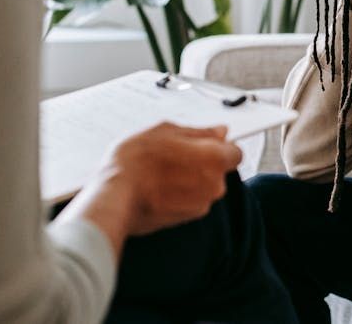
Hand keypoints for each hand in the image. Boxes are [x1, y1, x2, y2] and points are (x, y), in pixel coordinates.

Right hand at [59, 122, 241, 252]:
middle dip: (203, 162)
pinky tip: (158, 186)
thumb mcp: (165, 131)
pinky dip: (180, 194)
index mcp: (214, 159)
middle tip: (174, 154)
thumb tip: (220, 132)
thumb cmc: (135, 162)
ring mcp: (201, 205)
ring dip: (190, 179)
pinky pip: (190, 200)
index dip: (221, 146)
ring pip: (203, 186)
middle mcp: (214, 185)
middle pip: (218, 170)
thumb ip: (198, 132)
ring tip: (160, 171)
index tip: (206, 143)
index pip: (235, 152)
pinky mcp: (186, 219)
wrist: (115, 198)